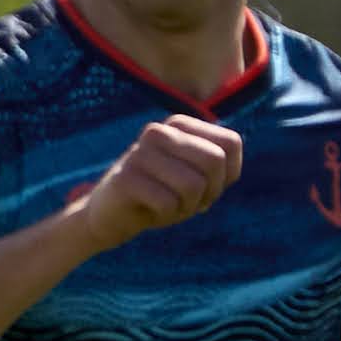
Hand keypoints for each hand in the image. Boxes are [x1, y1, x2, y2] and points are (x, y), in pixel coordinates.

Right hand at [71, 114, 242, 251]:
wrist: (110, 216)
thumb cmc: (162, 195)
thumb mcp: (197, 176)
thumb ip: (219, 162)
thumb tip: (223, 162)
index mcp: (178, 124)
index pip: (230, 143)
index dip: (227, 173)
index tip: (204, 186)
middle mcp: (158, 131)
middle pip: (214, 161)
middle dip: (210, 191)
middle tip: (189, 200)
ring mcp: (138, 153)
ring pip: (193, 185)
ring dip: (187, 206)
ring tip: (169, 206)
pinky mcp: (124, 178)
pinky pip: (168, 203)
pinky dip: (166, 215)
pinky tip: (149, 211)